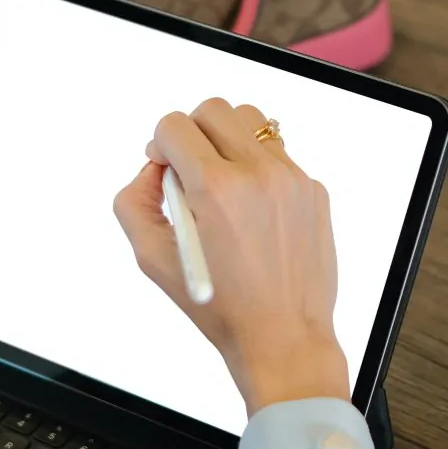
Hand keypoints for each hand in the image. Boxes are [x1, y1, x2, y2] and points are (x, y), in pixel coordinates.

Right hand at [113, 99, 349, 415]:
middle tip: (188, 170)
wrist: (283, 338)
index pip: (174, 125)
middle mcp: (257, 174)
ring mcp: (292, 179)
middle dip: (191, 133)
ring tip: (222, 181)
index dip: (159, 144)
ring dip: (227, 140)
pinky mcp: (313, 191)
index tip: (163, 168)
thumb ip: (134, 203)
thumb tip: (151, 169)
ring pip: (252, 122)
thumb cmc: (220, 307)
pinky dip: (258, 168)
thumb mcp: (153, 261)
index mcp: (215, 189)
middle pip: (213, 111)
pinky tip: (252, 209)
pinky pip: (279, 154)